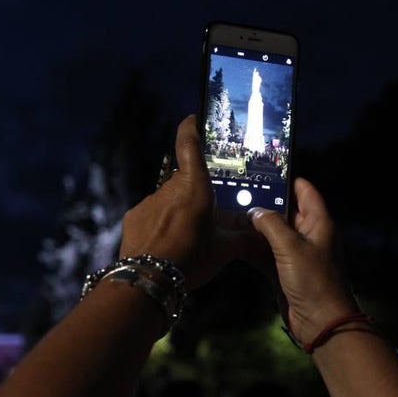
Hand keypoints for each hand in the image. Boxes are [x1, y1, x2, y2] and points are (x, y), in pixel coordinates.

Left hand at [118, 114, 243, 290]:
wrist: (147, 278)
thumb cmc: (191, 258)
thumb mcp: (224, 251)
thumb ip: (244, 240)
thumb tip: (263, 238)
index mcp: (194, 187)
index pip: (189, 145)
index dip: (191, 128)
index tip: (193, 119)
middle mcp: (170, 188)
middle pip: (185, 180)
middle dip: (196, 193)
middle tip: (208, 214)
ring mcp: (149, 201)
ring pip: (169, 199)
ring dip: (179, 212)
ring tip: (187, 238)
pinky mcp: (134, 217)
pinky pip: (152, 215)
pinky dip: (161, 225)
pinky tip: (167, 246)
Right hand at [247, 177, 359, 343]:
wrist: (321, 323)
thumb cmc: (314, 282)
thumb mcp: (291, 248)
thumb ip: (271, 225)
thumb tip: (255, 211)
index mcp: (318, 223)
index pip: (305, 191)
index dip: (287, 178)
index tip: (264, 170)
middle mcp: (308, 235)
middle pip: (284, 211)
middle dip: (263, 203)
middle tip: (237, 191)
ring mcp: (295, 254)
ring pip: (271, 233)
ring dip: (254, 227)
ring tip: (229, 213)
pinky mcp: (284, 272)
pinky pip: (265, 254)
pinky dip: (251, 248)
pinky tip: (233, 241)